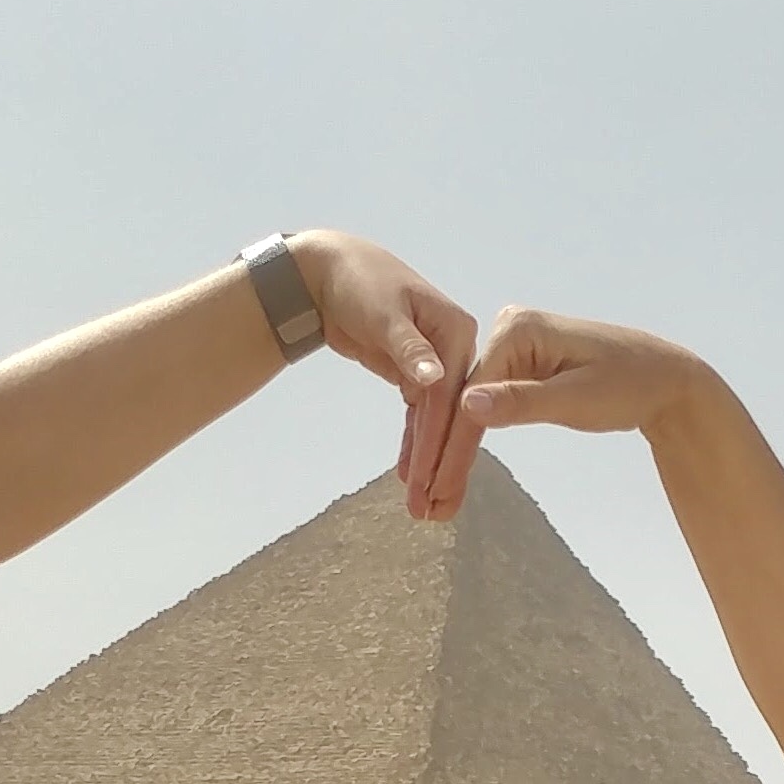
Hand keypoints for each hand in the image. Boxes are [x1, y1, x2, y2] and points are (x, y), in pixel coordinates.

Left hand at [292, 234, 478, 521]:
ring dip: (429, 463)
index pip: (451, 397)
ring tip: (422, 507)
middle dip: (440, 465)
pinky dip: (416, 445)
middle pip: (451, 415)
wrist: (327, 272)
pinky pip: (419, 416)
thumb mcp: (383, 314)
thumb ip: (409, 349)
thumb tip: (435, 380)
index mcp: (457, 332)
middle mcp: (454, 349)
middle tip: (431, 510)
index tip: (430, 483)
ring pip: (436, 421)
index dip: (440, 443)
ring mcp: (436, 362)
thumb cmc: (357, 283)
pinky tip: (413, 477)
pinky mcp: (414, 373)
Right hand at [442, 306, 708, 506]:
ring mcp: (512, 346)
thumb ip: (522, 402)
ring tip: (431, 500)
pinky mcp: (520, 364)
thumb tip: (467, 406)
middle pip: (465, 398)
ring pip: (473, 406)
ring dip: (451, 452)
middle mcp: (508, 328)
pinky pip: (490, 405)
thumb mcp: (576, 399)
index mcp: (518, 328)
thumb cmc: (629, 385)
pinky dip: (472, 440)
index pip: (472, 391)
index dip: (451, 443)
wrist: (664, 379)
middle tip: (421, 506)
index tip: (431, 486)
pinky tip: (449, 470)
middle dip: (444, 454)